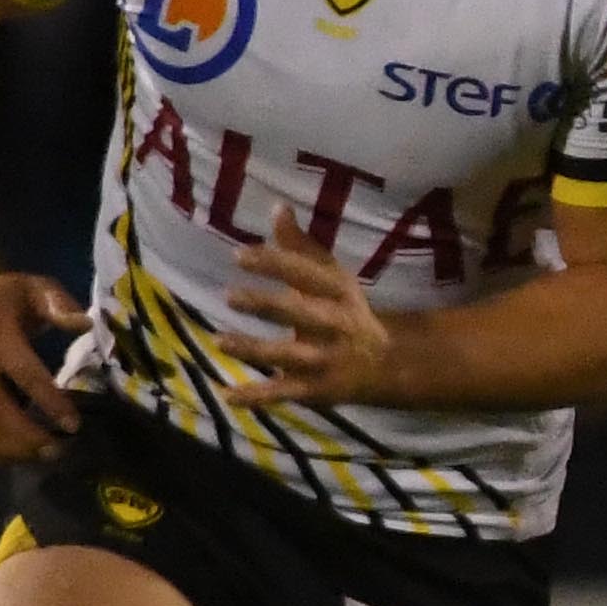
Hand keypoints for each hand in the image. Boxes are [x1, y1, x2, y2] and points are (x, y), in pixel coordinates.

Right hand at [0, 268, 82, 461]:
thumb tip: (86, 323)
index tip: (73, 425)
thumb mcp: (34, 287)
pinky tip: (14, 455)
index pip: (25, 375)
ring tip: (42, 455)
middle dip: (29, 437)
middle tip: (60, 449)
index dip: (50, 403)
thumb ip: (60, 303)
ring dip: (11, 450)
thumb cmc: (1, 297)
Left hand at [217, 227, 394, 407]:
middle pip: (300, 313)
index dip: (275, 264)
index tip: (239, 255)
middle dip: (267, 305)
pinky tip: (227, 395)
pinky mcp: (316, 390)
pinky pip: (283, 393)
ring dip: (255, 349)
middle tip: (229, 296)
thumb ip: (301, 248)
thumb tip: (277, 208)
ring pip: (288, 355)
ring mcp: (326, 360)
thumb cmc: (348, 313)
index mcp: (339, 293)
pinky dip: (257, 397)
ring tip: (220, 341)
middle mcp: (336, 325)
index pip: (307, 274)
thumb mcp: (332, 279)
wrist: (387, 364)